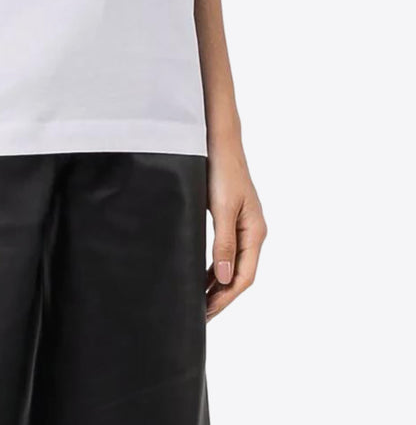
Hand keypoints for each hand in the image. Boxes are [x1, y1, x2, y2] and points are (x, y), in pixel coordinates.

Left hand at [206, 135, 266, 320]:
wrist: (219, 142)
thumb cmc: (222, 170)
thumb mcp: (221, 208)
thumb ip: (223, 243)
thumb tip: (223, 278)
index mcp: (255, 232)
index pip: (244, 276)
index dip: (226, 297)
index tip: (208, 312)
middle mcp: (252, 232)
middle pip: (239, 274)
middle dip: (221, 296)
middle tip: (201, 314)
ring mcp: (243, 226)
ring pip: (232, 264)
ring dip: (217, 283)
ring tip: (199, 301)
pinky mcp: (231, 218)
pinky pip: (226, 251)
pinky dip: (215, 267)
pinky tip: (202, 275)